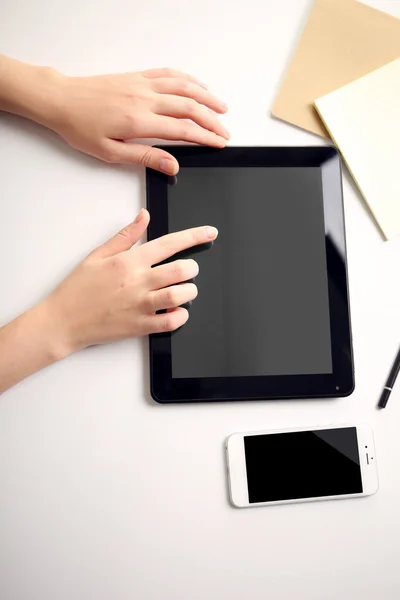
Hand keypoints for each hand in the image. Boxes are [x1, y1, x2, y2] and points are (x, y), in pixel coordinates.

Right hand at [44, 209, 217, 355]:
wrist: (63, 320)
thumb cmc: (78, 288)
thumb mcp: (98, 255)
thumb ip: (125, 236)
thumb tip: (144, 216)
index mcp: (129, 261)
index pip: (169, 243)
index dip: (194, 236)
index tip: (209, 233)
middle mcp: (138, 281)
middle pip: (181, 270)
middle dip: (192, 268)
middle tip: (188, 271)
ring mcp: (140, 305)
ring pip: (180, 295)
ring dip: (189, 291)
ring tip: (184, 291)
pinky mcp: (140, 326)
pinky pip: (171, 322)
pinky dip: (181, 316)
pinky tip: (178, 312)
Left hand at [52, 68, 228, 173]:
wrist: (62, 100)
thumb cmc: (81, 127)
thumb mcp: (111, 153)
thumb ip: (145, 157)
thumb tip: (173, 165)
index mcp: (138, 121)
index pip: (182, 130)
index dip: (205, 137)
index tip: (220, 143)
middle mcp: (144, 99)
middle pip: (189, 108)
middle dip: (212, 120)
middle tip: (225, 132)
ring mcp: (142, 84)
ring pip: (184, 87)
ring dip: (206, 97)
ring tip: (222, 107)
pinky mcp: (137, 77)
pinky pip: (169, 74)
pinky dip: (188, 79)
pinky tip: (197, 86)